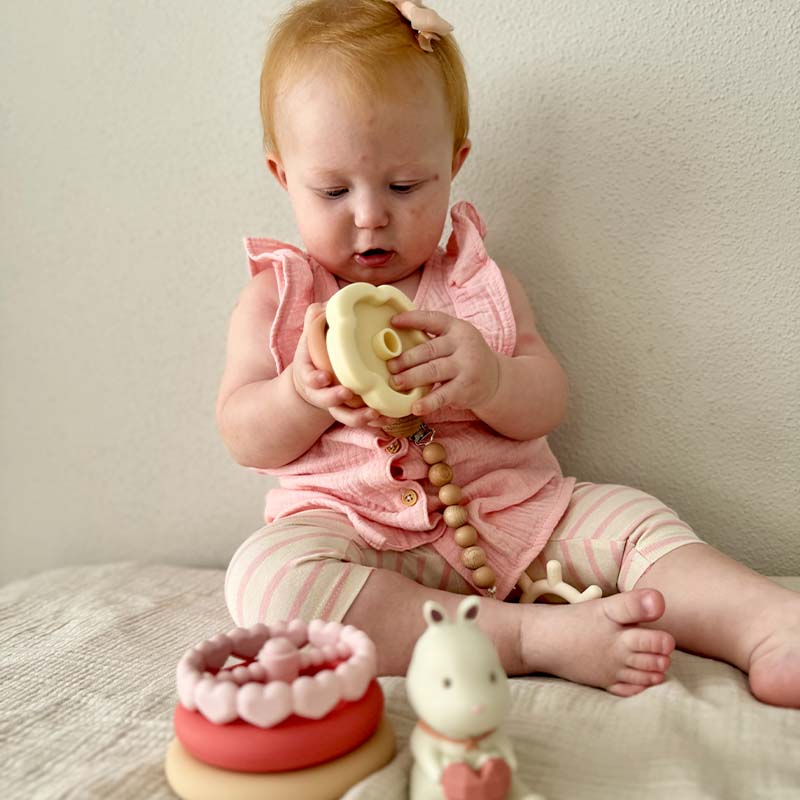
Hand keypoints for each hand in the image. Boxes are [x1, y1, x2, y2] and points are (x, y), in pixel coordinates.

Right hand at [292, 304, 382, 427]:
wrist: (315, 381)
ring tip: (374, 413)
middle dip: (335, 398)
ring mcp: (337, 405)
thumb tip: (321, 306)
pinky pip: (362, 421)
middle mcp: (322, 393)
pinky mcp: (352, 412)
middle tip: (348, 393)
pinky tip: (388, 419)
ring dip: (359, 417)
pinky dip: (374, 423)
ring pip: (346, 416)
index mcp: (310, 375)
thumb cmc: (317, 356)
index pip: (309, 378)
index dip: (316, 379)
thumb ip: (315, 323)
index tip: (324, 377)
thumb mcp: (311, 339)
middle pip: (326, 401)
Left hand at [387, 310, 499, 415]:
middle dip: (407, 358)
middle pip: (429, 350)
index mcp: (457, 329)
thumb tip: (395, 337)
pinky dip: (428, 402)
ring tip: (396, 383)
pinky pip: (443, 395)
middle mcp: (463, 345)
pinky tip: (415, 407)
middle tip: (390, 366)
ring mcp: (466, 367)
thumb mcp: (456, 339)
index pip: (433, 319)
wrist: (495, 379)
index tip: (393, 321)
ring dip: (411, 377)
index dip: (413, 319)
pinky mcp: (465, 389)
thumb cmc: (465, 357)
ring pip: (433, 371)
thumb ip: (433, 338)